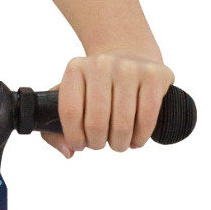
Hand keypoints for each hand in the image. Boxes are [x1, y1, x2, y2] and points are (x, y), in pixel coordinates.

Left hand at [46, 51, 176, 156]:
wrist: (131, 58)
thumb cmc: (97, 87)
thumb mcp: (72, 98)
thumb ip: (54, 129)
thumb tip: (68, 151)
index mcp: (76, 68)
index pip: (70, 112)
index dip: (74, 137)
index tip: (79, 144)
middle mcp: (102, 64)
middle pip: (96, 122)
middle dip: (97, 143)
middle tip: (101, 142)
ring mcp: (130, 68)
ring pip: (122, 125)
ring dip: (119, 144)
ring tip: (119, 141)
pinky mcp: (155, 75)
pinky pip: (146, 119)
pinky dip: (140, 137)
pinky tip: (136, 139)